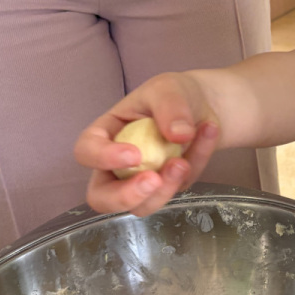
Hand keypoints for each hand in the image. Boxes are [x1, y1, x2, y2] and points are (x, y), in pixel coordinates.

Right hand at [75, 72, 219, 217]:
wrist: (205, 105)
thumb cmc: (174, 94)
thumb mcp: (168, 88)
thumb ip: (170, 107)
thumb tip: (178, 136)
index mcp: (106, 134)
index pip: (86, 151)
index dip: (102, 158)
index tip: (134, 154)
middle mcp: (117, 164)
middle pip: (101, 198)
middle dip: (125, 196)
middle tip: (153, 180)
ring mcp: (141, 180)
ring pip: (141, 206)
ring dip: (165, 190)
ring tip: (185, 161)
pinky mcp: (168, 187)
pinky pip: (178, 188)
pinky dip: (196, 164)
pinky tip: (208, 133)